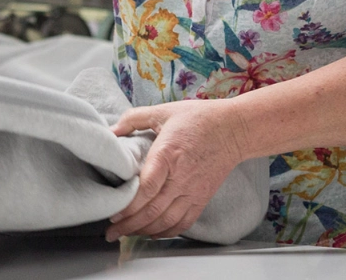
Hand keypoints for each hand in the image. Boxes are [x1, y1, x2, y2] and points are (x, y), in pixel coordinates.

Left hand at [106, 100, 249, 240]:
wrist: (234, 129)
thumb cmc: (199, 119)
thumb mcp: (164, 111)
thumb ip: (135, 118)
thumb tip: (112, 130)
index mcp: (168, 155)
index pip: (147, 188)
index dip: (129, 205)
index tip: (113, 213)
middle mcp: (180, 177)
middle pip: (152, 210)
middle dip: (129, 225)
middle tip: (111, 233)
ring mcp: (193, 191)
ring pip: (166, 221)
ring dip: (144, 231)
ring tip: (126, 235)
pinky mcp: (202, 198)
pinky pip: (183, 223)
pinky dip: (166, 232)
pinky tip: (152, 233)